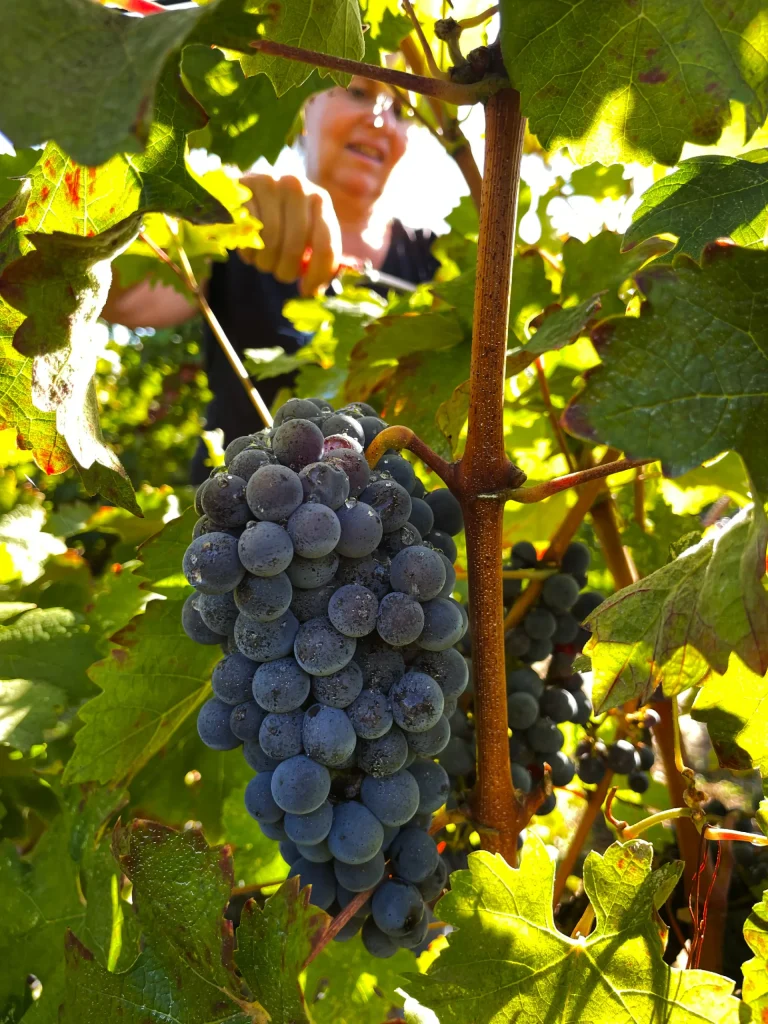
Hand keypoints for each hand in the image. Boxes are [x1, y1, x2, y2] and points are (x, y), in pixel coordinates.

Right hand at [239, 173, 341, 295]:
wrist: (246, 191)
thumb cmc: (280, 219)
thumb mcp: (303, 232)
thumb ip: (314, 256)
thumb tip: (313, 290)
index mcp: (320, 200)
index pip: (326, 245)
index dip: (317, 275)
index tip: (307, 291)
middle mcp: (298, 187)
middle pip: (296, 246)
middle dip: (287, 270)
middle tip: (280, 274)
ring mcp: (270, 183)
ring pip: (270, 242)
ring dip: (266, 263)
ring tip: (264, 261)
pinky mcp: (244, 188)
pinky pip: (248, 233)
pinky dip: (249, 251)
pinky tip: (250, 250)